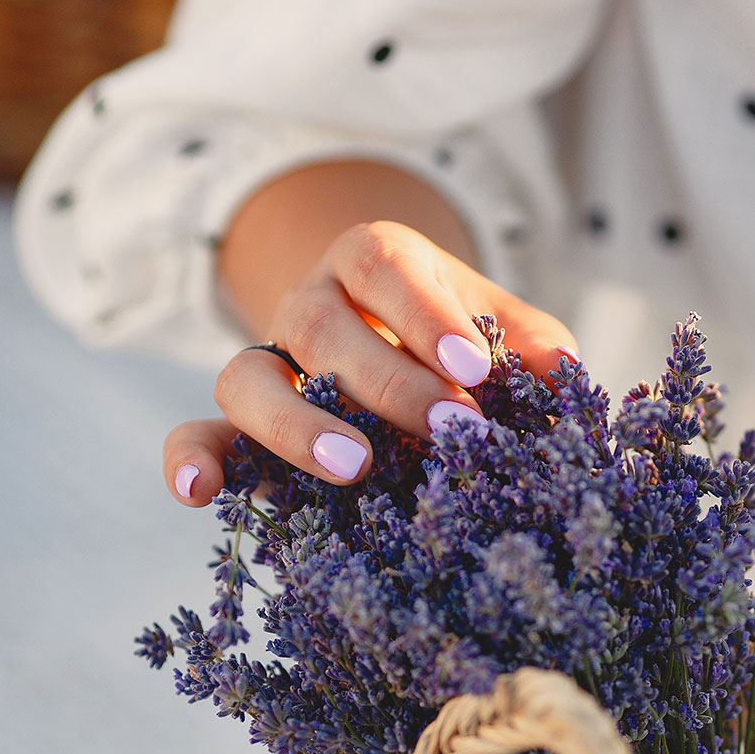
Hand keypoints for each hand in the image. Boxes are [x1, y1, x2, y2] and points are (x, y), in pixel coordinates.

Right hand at [164, 220, 576, 504]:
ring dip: (295, 424)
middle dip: (384, 382)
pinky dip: (192, 456)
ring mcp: (266, 360)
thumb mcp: (497, 324)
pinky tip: (200, 490)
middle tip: (448, 431)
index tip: (476, 373)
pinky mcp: (239, 419)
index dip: (424, 317)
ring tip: (354, 467)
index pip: (383, 269)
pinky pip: (196, 428)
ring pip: (247, 377)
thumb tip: (562, 373)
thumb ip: (528, 343)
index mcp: (371, 263)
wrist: (394, 342)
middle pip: (320, 327)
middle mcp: (309, 304)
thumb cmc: (454, 336)